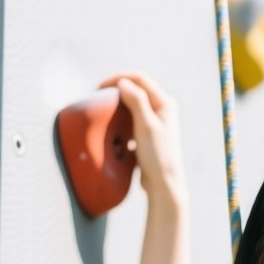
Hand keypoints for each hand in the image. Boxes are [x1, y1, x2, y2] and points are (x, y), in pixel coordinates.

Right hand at [98, 71, 185, 198]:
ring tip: (103, 110)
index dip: (119, 78)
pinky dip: (122, 120)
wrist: (164, 185)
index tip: (99, 88)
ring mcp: (157, 122)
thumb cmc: (157, 156)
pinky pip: (133, 120)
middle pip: (137, 89)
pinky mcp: (150, 135)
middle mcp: (163, 109)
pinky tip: (114, 129)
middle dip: (117, 90)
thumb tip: (122, 83)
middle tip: (98, 97)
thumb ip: (136, 102)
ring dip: (119, 105)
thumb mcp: (146, 126)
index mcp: (165, 103)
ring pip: (134, 105)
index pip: (140, 78)